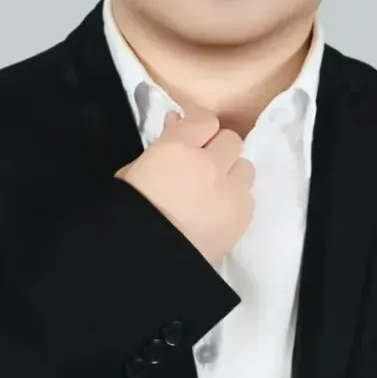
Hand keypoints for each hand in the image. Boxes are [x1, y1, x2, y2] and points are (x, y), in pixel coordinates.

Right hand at [116, 106, 254, 264]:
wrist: (144, 258)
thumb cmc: (128, 212)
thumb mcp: (134, 170)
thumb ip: (162, 145)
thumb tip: (178, 123)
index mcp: (177, 148)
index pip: (205, 119)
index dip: (200, 127)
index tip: (192, 135)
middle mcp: (210, 164)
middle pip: (232, 140)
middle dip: (217, 149)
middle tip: (202, 165)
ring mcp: (231, 191)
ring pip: (246, 168)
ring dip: (231, 174)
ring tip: (213, 191)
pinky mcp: (242, 217)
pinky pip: (248, 199)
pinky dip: (236, 202)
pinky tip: (218, 214)